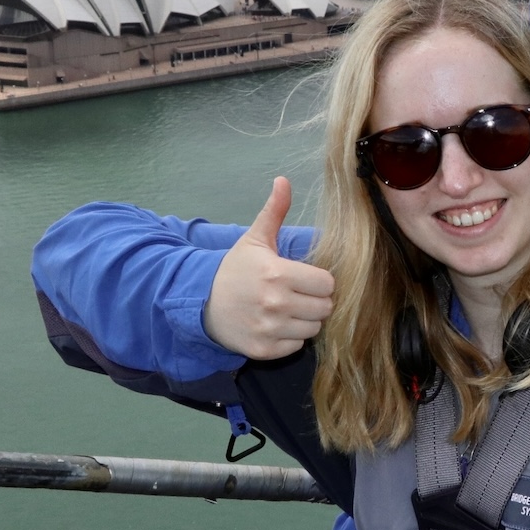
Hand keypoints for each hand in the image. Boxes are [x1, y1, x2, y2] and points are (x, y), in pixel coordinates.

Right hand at [201, 177, 334, 359]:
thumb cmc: (235, 270)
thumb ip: (274, 211)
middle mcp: (275, 304)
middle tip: (299, 294)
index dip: (320, 280)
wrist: (201, 303)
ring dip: (305, 320)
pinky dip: (291, 338)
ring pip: (313, 329)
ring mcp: (269, 329)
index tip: (306, 278)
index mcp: (277, 274)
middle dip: (316, 300)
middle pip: (325, 308)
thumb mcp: (255, 239)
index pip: (327, 283)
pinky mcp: (264, 350)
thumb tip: (283, 180)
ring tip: (288, 309)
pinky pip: (297, 346)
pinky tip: (277, 325)